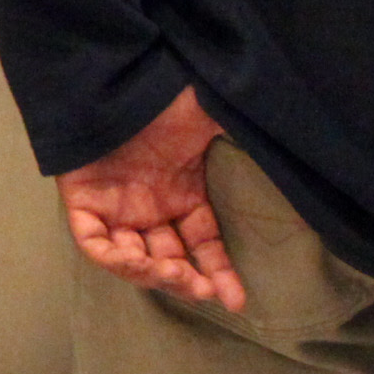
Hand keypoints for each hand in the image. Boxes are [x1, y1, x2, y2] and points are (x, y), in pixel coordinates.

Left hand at [56, 85, 240, 309]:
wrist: (119, 73)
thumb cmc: (168, 93)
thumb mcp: (215, 118)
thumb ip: (246, 140)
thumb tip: (292, 148)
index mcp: (180, 190)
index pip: (202, 244)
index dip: (219, 272)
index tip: (239, 301)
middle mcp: (148, 203)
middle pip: (167, 258)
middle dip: (186, 280)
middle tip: (204, 290)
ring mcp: (114, 203)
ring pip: (130, 257)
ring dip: (154, 275)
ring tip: (176, 276)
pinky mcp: (81, 198)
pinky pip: (92, 241)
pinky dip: (113, 257)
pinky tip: (137, 259)